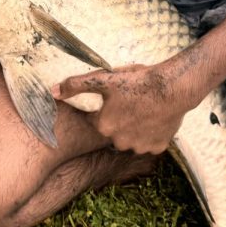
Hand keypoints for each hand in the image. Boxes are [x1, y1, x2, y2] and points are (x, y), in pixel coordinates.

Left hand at [52, 62, 195, 154]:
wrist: (172, 87)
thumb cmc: (137, 81)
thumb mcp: (104, 79)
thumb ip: (75, 85)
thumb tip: (53, 91)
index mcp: (104, 126)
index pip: (98, 119)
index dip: (106, 107)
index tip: (117, 97)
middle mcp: (119, 142)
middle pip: (114, 130)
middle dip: (120, 118)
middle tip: (131, 101)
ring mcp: (139, 146)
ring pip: (132, 137)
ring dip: (135, 127)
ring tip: (144, 108)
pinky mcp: (157, 147)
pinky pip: (150, 141)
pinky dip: (151, 132)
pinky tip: (155, 117)